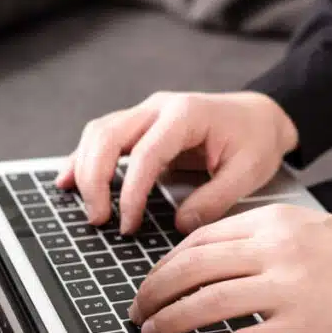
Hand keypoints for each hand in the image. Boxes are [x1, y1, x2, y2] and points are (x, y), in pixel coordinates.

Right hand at [57, 92, 298, 233]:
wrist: (261, 115)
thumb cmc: (257, 139)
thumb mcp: (249, 172)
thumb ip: (215, 199)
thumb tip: (179, 225)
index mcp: (186, 114)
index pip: (145, 154)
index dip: (131, 192)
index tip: (128, 224)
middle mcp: (159, 108)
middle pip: (107, 135)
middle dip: (95, 179)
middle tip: (99, 219)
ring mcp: (147, 113)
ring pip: (99, 133)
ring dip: (84, 169)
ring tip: (87, 207)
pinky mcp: (141, 125)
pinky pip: (104, 138)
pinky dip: (85, 159)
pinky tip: (69, 181)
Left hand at [128, 204, 331, 332]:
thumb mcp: (310, 227)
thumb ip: (265, 235)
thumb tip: (217, 254)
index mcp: (274, 223)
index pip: (202, 239)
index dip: (167, 263)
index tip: (154, 280)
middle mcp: (274, 250)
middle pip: (194, 268)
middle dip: (155, 291)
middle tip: (138, 310)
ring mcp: (287, 288)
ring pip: (208, 304)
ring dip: (170, 322)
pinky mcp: (301, 325)